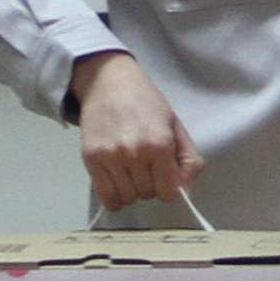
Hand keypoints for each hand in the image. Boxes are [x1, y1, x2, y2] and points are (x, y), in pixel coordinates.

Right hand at [72, 50, 200, 215]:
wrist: (108, 82)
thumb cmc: (146, 102)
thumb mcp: (175, 125)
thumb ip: (188, 159)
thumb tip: (186, 190)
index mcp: (160, 144)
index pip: (169, 192)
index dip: (169, 187)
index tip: (165, 176)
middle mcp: (135, 153)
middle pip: (147, 195)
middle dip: (150, 186)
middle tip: (146, 167)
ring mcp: (110, 157)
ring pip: (127, 198)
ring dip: (132, 190)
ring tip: (131, 171)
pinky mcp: (91, 159)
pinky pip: (106, 197)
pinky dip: (114, 198)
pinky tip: (118, 184)